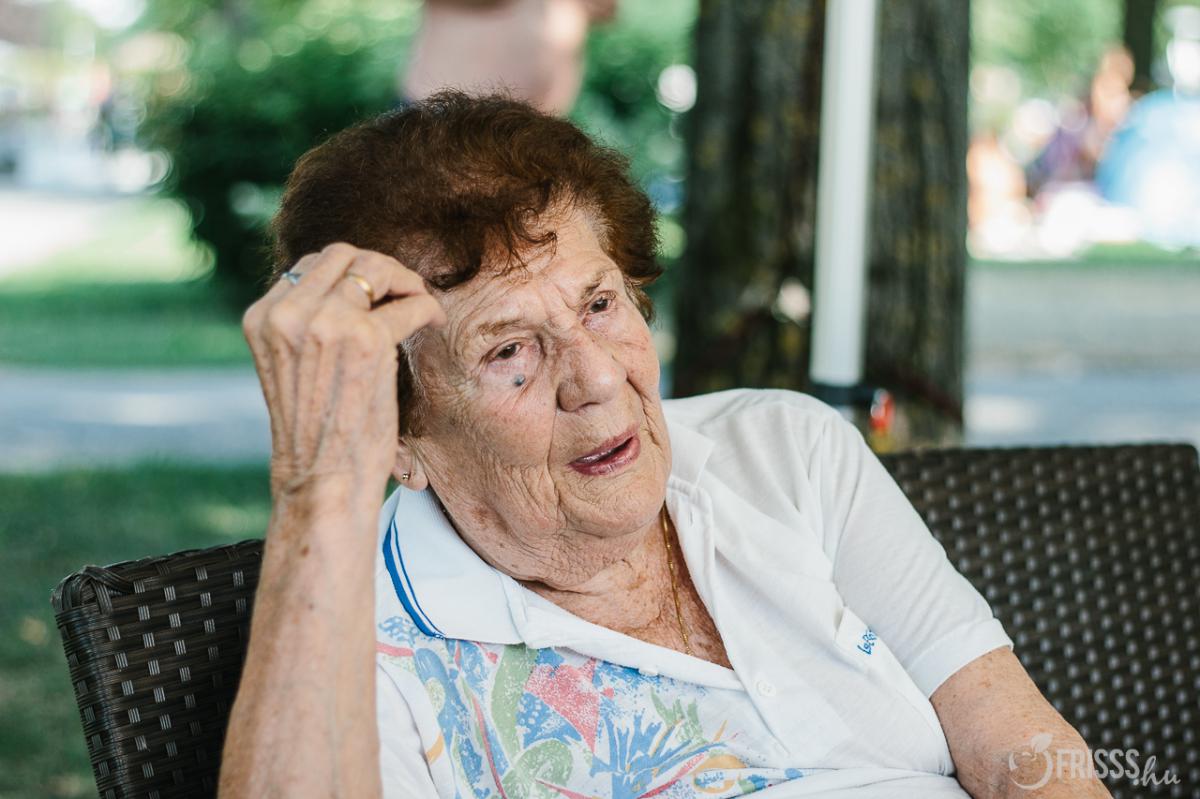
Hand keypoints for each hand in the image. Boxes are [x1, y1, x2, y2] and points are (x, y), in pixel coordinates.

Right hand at [242, 243, 446, 501]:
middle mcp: (288, 313)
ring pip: (375, 268)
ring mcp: (326, 322)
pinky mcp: (366, 339)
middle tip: (403, 292)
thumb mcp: (290, 366)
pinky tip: (433, 322)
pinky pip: (410, 304)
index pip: (310, 266)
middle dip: (378, 267)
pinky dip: (427, 308)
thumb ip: (304, 326)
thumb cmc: (314, 432)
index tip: (374, 293)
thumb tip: (350, 289)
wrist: (322, 479)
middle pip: (342, 254)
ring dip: (405, 281)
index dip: (348, 273)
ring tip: (419, 304)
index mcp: (262, 318)